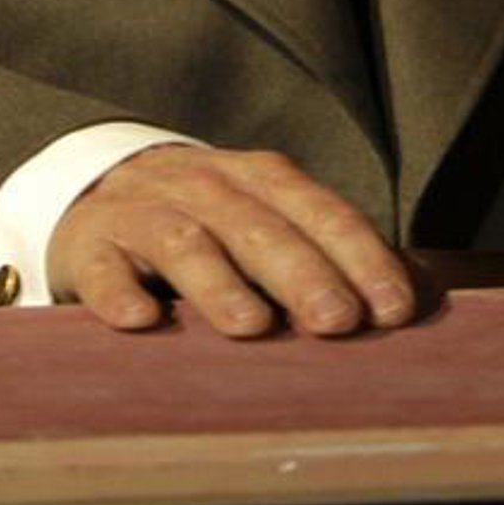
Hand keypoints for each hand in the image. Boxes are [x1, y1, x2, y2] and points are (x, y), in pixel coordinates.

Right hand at [45, 144, 418, 337]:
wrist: (95, 193)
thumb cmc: (205, 223)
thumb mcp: (262, 219)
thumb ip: (324, 251)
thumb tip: (413, 299)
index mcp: (256, 177)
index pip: (317, 209)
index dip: (359, 255)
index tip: (395, 308)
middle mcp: (202, 184)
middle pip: (258, 225)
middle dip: (302, 273)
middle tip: (339, 322)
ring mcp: (142, 209)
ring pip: (185, 240)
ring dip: (220, 283)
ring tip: (252, 326)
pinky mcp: (90, 242)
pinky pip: (103, 266)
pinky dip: (120, 291)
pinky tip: (141, 321)